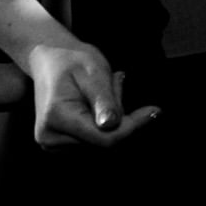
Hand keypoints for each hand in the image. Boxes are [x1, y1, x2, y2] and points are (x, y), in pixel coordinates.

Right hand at [26, 41, 159, 148]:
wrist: (49, 61)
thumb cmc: (72, 61)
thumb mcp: (94, 72)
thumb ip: (104, 100)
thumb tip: (112, 125)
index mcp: (56, 118)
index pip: (104, 139)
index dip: (132, 127)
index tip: (155, 111)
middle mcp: (50, 138)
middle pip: (105, 140)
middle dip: (121, 115)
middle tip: (117, 81)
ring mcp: (52, 144)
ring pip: (102, 140)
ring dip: (114, 117)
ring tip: (107, 86)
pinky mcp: (60, 145)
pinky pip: (94, 139)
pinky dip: (105, 122)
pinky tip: (101, 100)